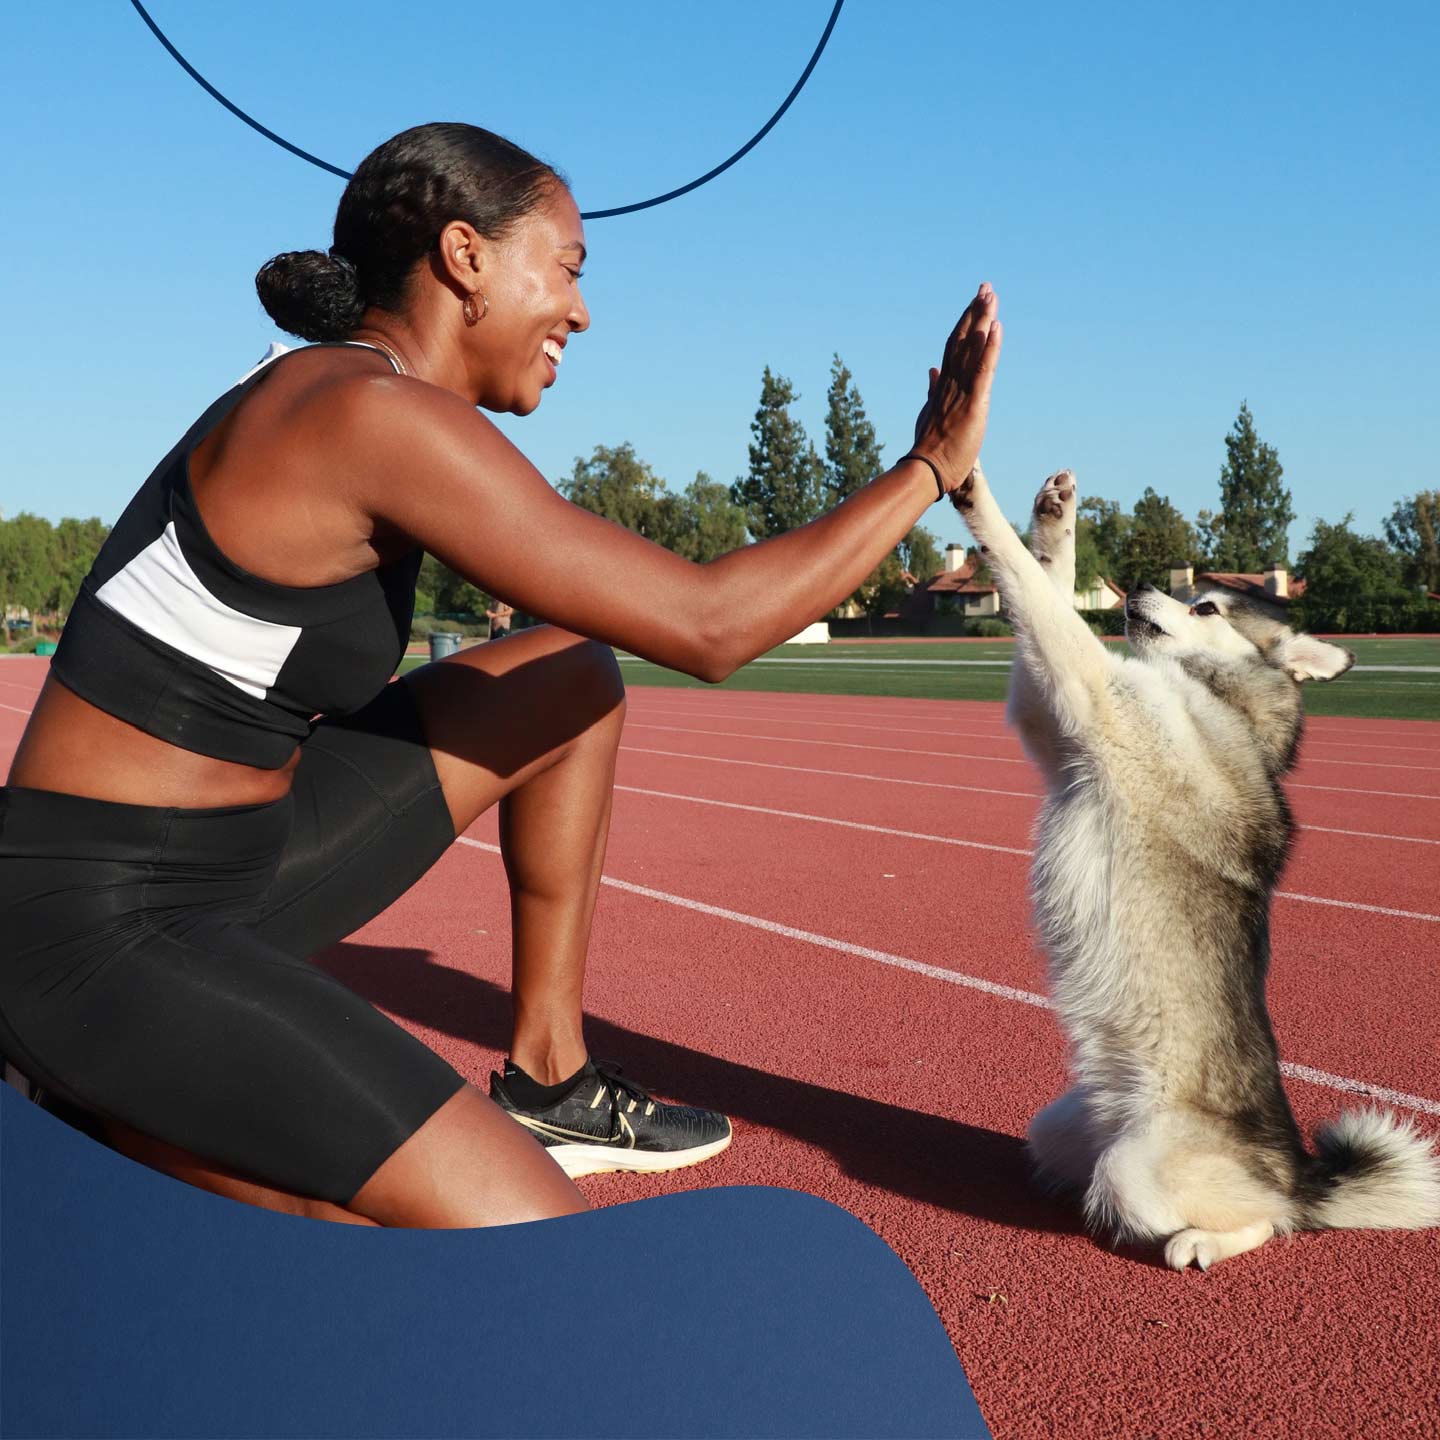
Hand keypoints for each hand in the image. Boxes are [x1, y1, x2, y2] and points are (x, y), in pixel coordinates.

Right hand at [911, 283, 1001, 493]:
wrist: (926, 469)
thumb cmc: (930, 448)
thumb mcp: (930, 412)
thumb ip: (933, 389)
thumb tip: (932, 371)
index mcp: (944, 385)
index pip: (954, 347)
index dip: (964, 323)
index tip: (973, 303)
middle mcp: (951, 383)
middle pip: (963, 339)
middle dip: (975, 312)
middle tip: (986, 287)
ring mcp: (961, 391)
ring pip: (972, 349)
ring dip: (982, 320)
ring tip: (991, 296)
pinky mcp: (974, 404)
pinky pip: (983, 371)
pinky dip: (990, 348)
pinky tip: (996, 327)